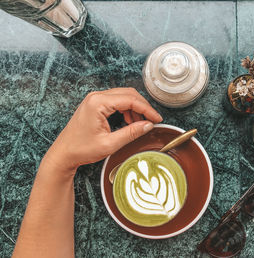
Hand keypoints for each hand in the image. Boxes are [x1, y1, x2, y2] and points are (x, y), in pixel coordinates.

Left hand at [44, 88, 162, 172]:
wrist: (63, 153)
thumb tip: (148, 125)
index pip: (130, 100)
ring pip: (123, 96)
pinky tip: (130, 121)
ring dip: (135, 108)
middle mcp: (96, 97)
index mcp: (98, 103)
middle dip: (143, 107)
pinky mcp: (95, 104)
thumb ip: (131, 133)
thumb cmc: (81, 149)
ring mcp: (94, 99)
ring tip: (140, 124)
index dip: (147, 109)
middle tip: (152, 120)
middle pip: (128, 94)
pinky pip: (116, 101)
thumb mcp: (110, 144)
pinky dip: (126, 109)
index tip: (157, 119)